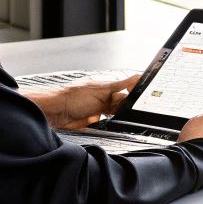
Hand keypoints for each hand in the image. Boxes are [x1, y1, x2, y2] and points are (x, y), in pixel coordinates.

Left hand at [25, 72, 142, 129]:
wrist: (56, 112)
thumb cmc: (74, 97)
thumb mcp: (102, 90)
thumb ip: (121, 85)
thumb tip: (138, 76)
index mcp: (108, 87)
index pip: (128, 89)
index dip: (136, 94)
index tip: (147, 99)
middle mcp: (105, 97)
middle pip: (124, 104)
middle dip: (129, 108)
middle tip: (132, 113)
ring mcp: (99, 109)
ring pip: (116, 114)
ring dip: (120, 117)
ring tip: (120, 119)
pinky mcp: (94, 121)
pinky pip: (107, 124)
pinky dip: (111, 126)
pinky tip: (112, 126)